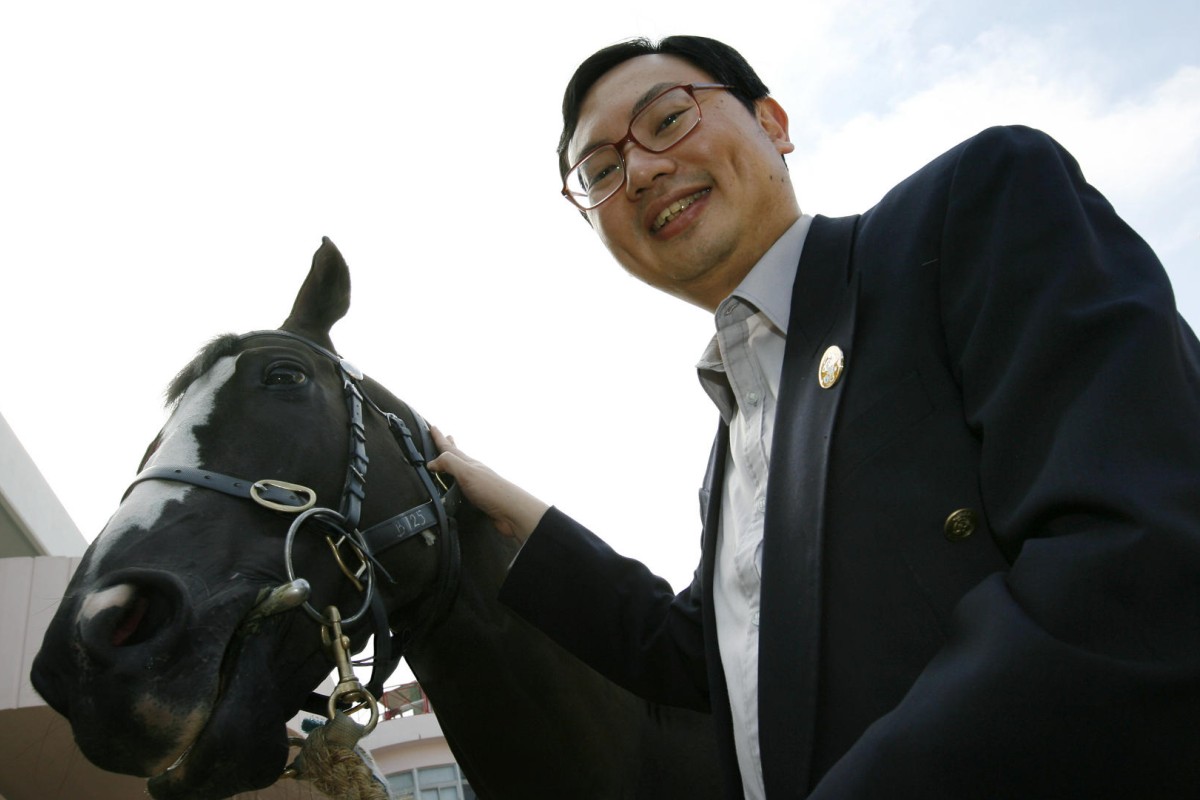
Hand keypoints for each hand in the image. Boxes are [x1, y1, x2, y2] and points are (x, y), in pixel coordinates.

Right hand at [428, 427, 548, 542]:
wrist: (511, 512)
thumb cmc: (491, 490)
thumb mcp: (467, 472)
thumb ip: (449, 464)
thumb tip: (431, 463)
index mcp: (468, 464)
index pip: (450, 448)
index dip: (439, 438)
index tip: (432, 427)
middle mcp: (471, 472)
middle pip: (457, 456)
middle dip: (449, 446)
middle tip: (445, 436)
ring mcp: (475, 485)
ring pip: (459, 472)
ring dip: (452, 465)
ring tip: (446, 461)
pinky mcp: (477, 500)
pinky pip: (461, 488)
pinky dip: (455, 485)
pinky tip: (455, 487)